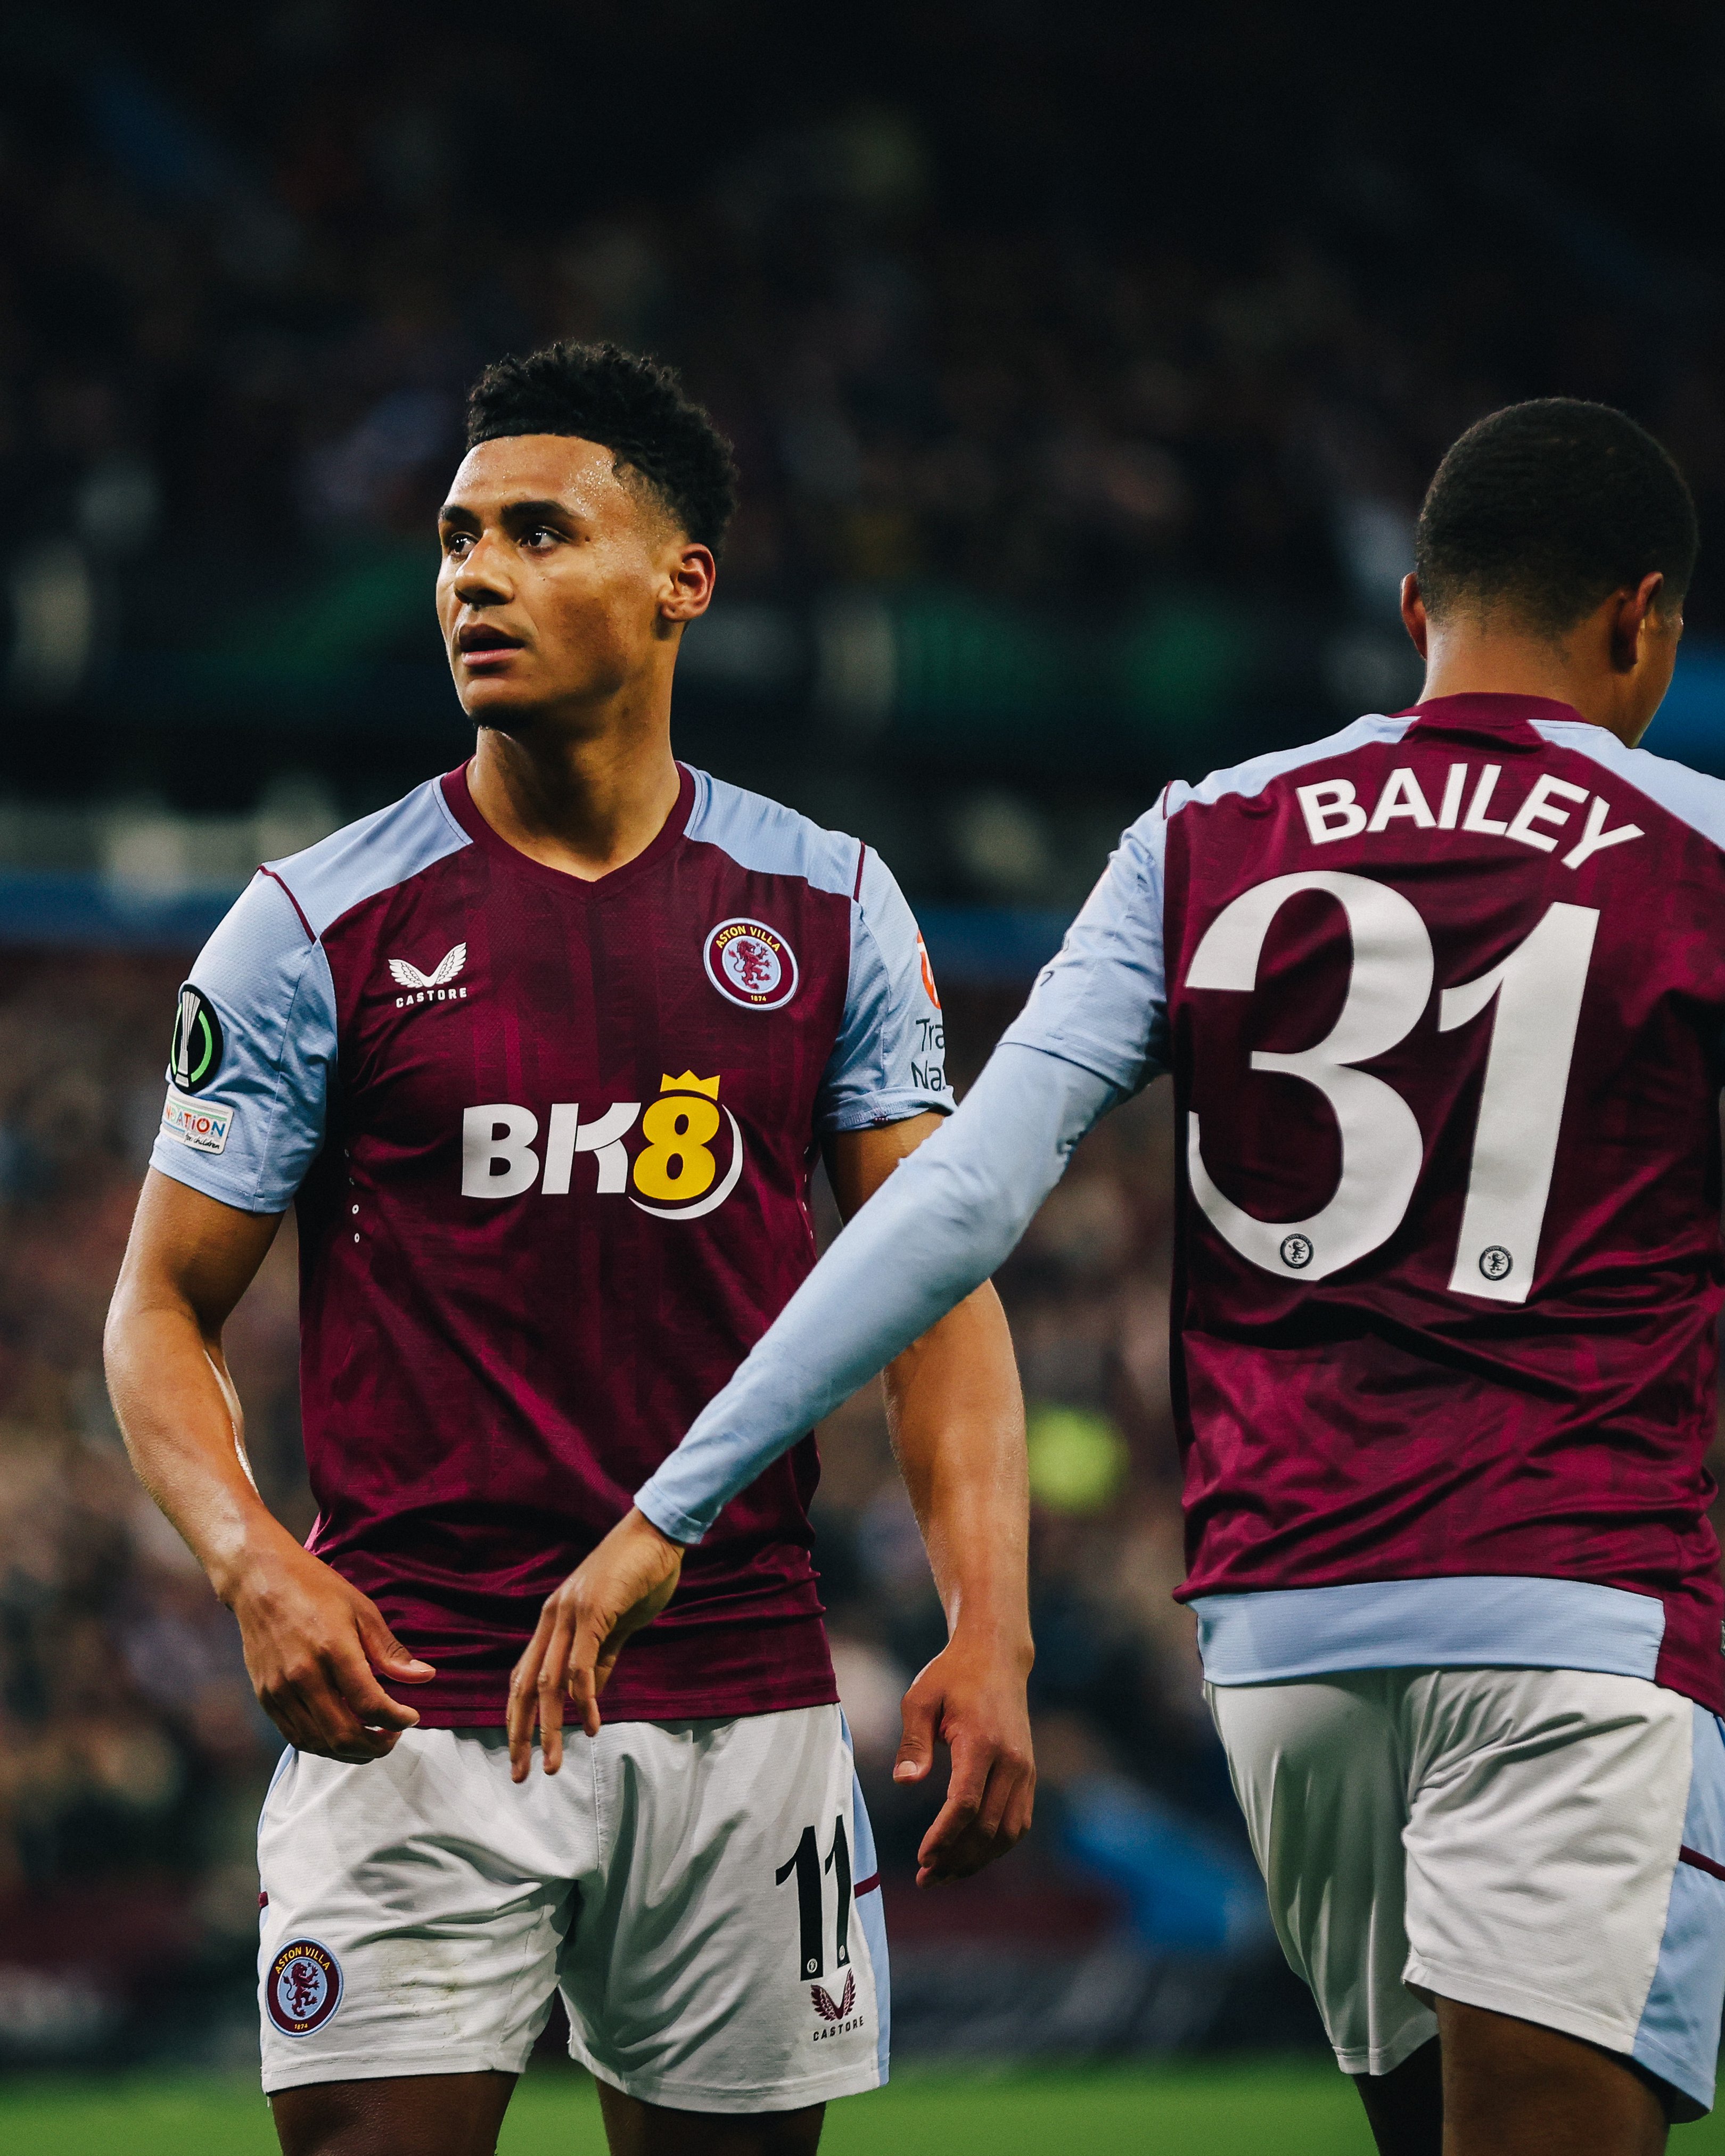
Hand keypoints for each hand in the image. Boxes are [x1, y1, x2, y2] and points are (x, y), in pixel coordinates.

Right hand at [229, 1541, 433, 1762]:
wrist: (260, 1579)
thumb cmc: (316, 1589)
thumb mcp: (362, 1611)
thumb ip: (391, 1651)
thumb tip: (426, 1677)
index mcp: (333, 1650)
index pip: (370, 1704)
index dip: (397, 1720)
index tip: (411, 1718)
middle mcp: (303, 1676)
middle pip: (343, 1734)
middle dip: (376, 1746)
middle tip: (393, 1736)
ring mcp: (280, 1690)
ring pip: (318, 1743)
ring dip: (350, 1752)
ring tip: (371, 1740)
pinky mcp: (265, 1697)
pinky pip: (295, 1736)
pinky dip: (322, 1745)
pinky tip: (340, 1735)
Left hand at [506, 1508, 682, 1780]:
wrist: (659, 1532)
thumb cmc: (640, 1574)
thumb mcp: (617, 1623)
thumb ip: (601, 1658)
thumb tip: (590, 1697)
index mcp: (554, 1621)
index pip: (522, 1677)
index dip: (518, 1717)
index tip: (520, 1753)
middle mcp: (553, 1618)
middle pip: (525, 1686)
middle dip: (521, 1734)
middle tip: (521, 1774)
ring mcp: (571, 1613)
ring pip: (549, 1682)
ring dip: (550, 1727)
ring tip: (554, 1762)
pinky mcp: (595, 1610)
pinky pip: (582, 1664)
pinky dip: (585, 1699)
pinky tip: (592, 1724)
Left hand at [893, 1631, 1034, 1886]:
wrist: (996, 1657)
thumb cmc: (951, 1676)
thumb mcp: (920, 1698)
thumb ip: (912, 1742)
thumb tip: (905, 1782)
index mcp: (982, 1740)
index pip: (966, 1803)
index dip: (944, 1836)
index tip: (923, 1858)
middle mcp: (1011, 1760)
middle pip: (988, 1826)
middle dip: (957, 1858)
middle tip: (925, 1878)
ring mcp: (1025, 1769)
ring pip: (1008, 1832)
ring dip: (978, 1859)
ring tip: (944, 1875)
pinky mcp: (1028, 1774)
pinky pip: (1018, 1822)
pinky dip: (996, 1846)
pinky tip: (969, 1855)